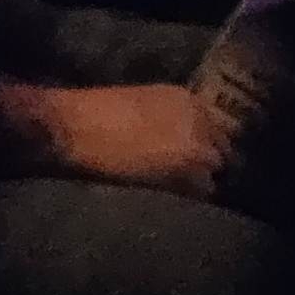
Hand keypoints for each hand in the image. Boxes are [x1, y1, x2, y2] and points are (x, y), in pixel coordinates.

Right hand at [37, 84, 227, 196]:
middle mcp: (199, 119)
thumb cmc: (92, 113)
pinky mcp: (186, 173)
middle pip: (222, 151)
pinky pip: (202, 191)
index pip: (217, 128)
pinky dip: (189, 195)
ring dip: (199, 180)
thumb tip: (177, 140)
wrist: (72, 128)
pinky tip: (167, 193)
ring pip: (214, 172)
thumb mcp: (138, 104)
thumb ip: (168, 119)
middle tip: (185, 175)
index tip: (192, 155)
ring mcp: (196, 146)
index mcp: (186, 99)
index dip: (205, 144)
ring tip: (174, 187)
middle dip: (207, 163)